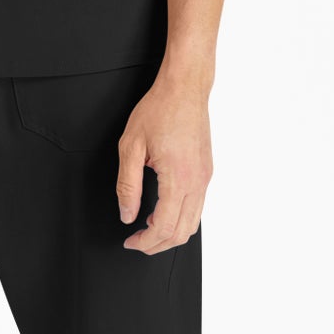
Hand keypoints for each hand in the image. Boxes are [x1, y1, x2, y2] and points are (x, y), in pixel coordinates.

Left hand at [115, 73, 212, 251]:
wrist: (185, 89)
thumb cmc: (159, 110)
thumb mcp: (131, 147)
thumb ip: (128, 186)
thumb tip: (127, 214)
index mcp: (178, 178)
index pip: (165, 226)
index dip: (145, 242)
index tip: (130, 242)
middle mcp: (197, 181)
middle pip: (183, 232)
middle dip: (158, 244)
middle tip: (137, 242)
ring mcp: (205, 177)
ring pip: (193, 223)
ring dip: (170, 233)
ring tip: (147, 229)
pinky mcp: (206, 172)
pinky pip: (197, 207)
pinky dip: (180, 218)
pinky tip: (161, 211)